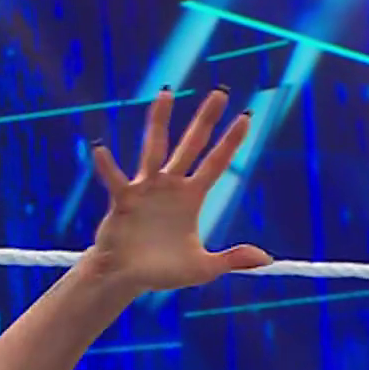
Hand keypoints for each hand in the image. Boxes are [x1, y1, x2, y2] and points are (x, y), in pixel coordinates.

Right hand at [87, 88, 271, 291]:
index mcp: (191, 197)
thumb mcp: (202, 268)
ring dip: (160, 122)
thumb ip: (232, 260)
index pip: (215, 163)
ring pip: (155, 148)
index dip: (230, 141)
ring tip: (166, 94)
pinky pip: (116, 180)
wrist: (126, 276)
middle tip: (221, 92)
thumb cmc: (162, 271)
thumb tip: (267, 259)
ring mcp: (146, 189)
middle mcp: (170, 186)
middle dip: (206, 120)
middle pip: (191, 145)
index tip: (246, 116)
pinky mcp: (123, 200)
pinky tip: (101, 150)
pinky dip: (108, 167)